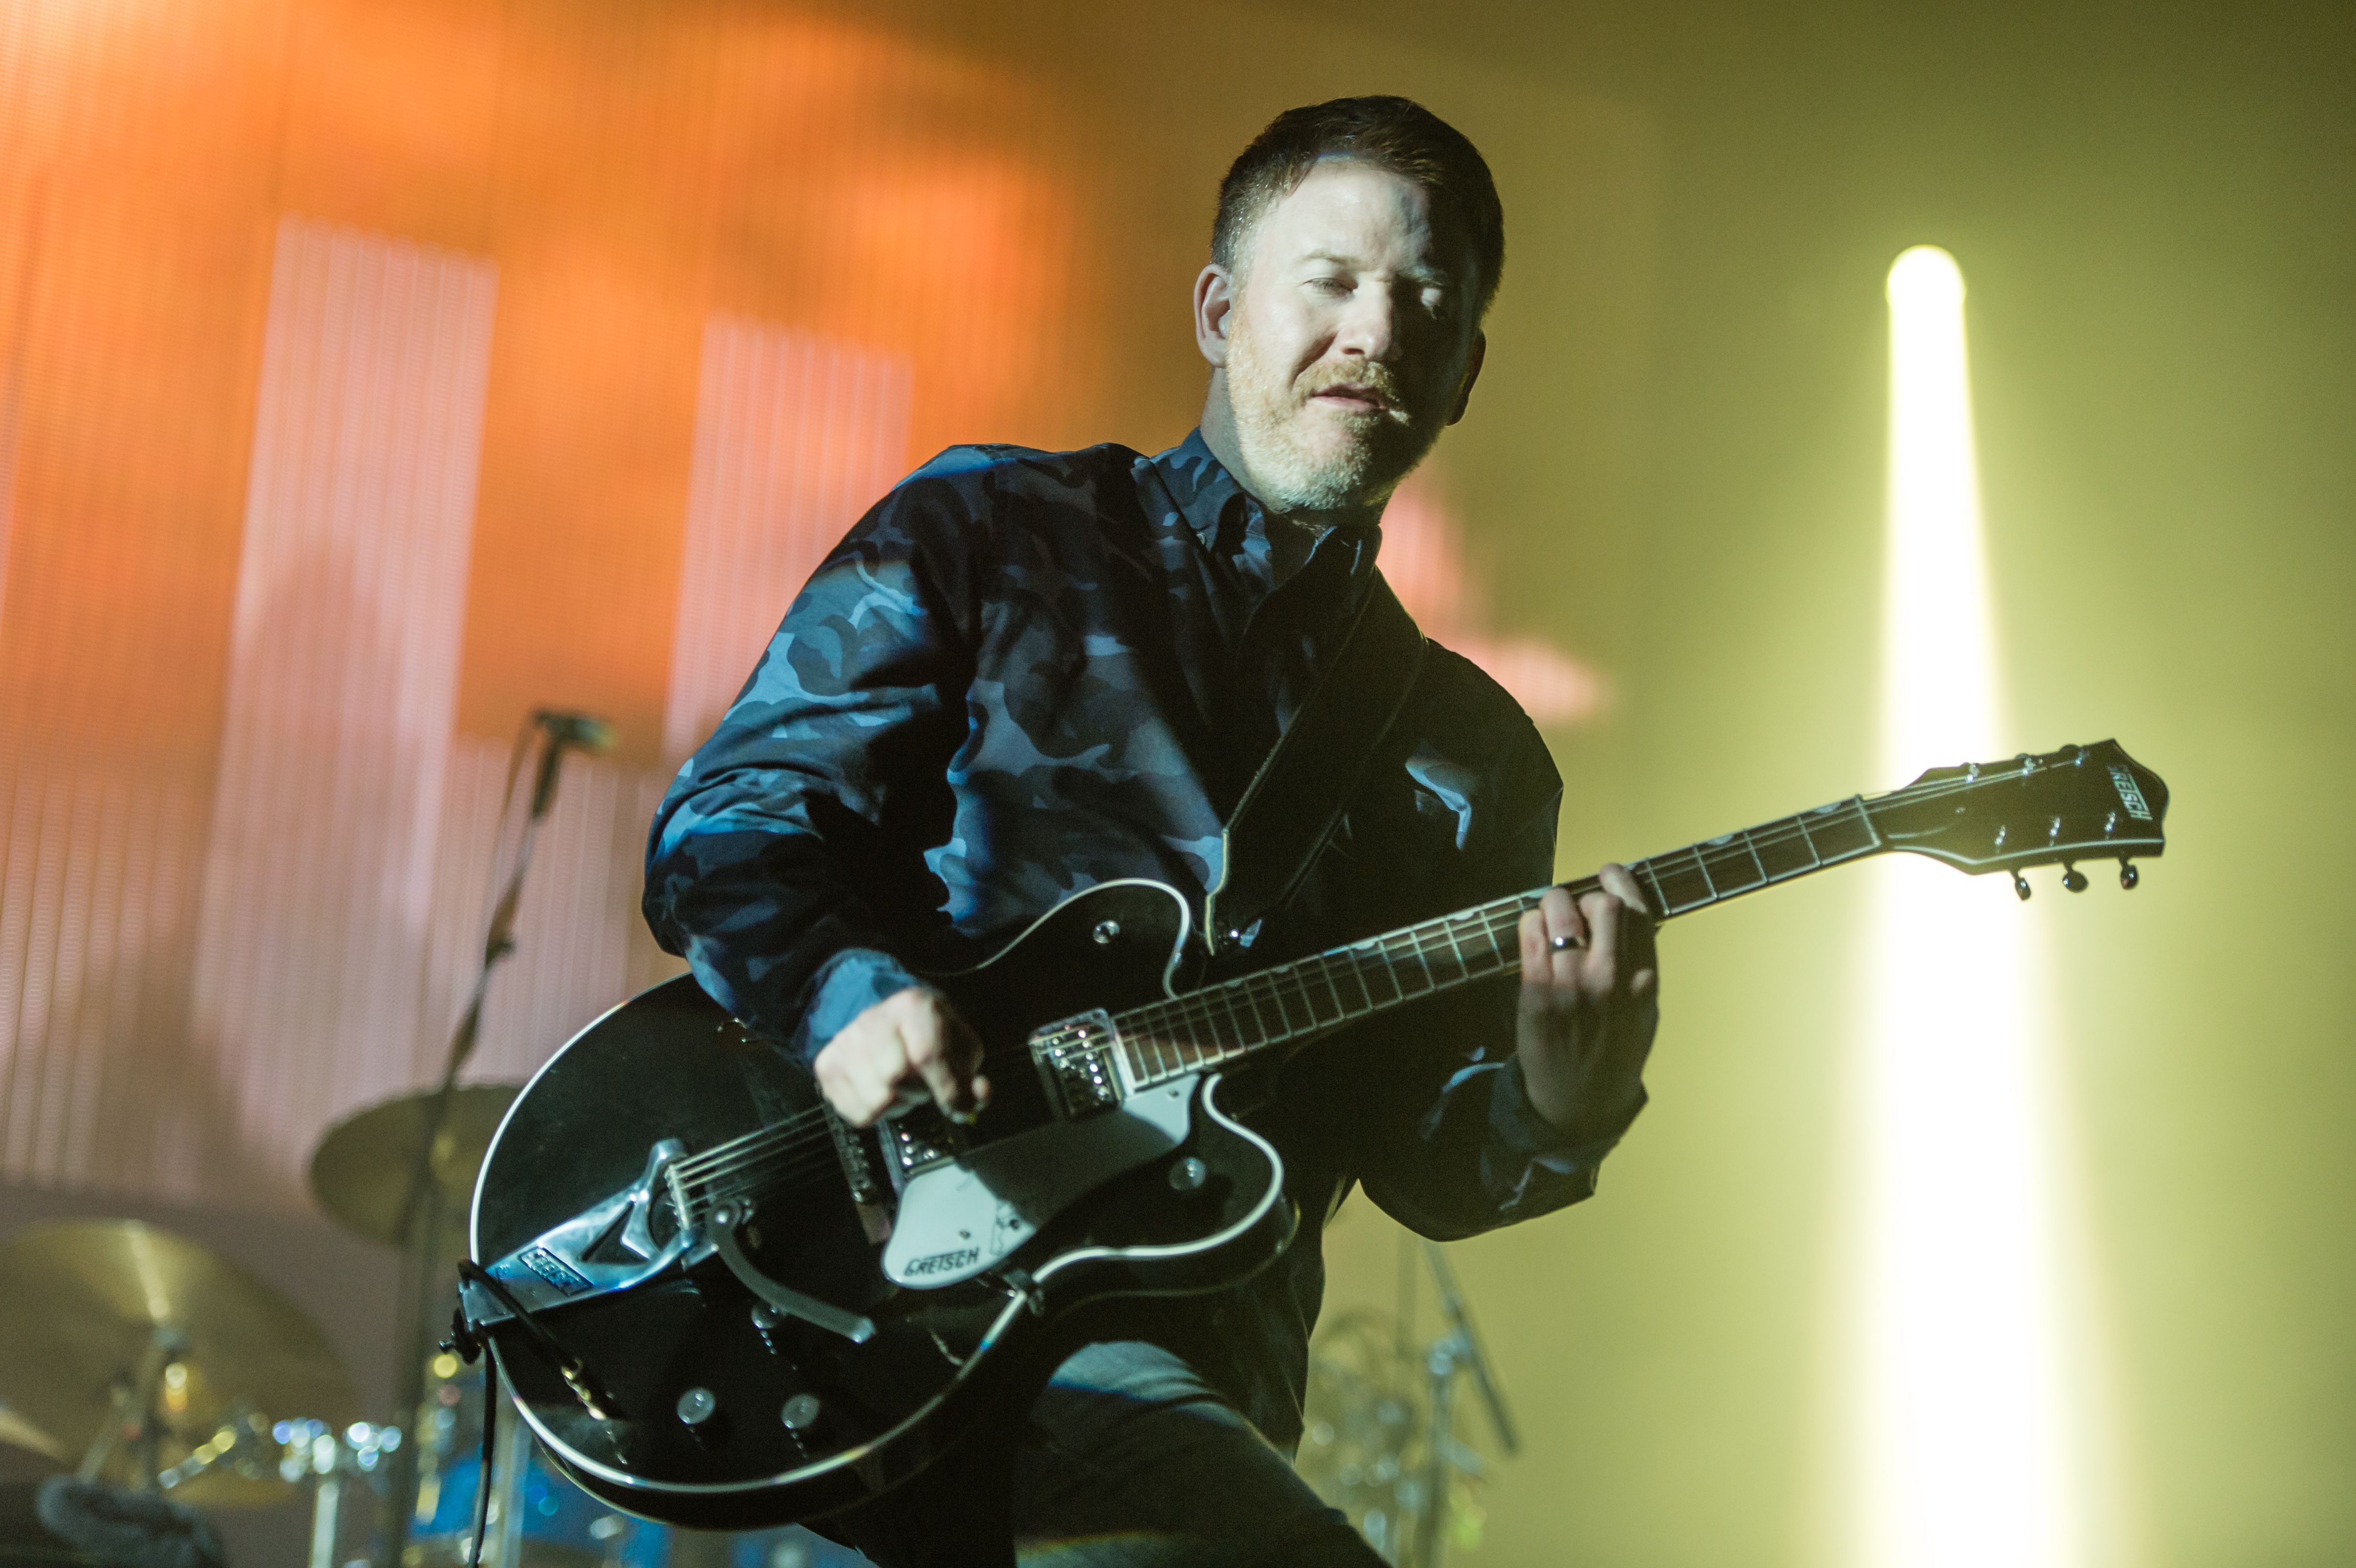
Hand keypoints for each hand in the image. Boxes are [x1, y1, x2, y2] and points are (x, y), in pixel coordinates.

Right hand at [812, 987, 989, 1127]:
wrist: (886, 1020)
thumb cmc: (930, 1034)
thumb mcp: (960, 1046)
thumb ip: (971, 1074)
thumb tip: (977, 1098)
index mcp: (912, 1006)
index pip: (926, 1054)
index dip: (946, 1088)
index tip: (957, 1106)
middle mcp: (873, 1019)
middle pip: (896, 1079)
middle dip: (919, 1092)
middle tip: (924, 1085)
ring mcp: (846, 1042)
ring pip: (876, 1100)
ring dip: (898, 1104)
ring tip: (903, 1087)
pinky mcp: (827, 1065)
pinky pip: (856, 1112)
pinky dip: (877, 1113)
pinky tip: (883, 1092)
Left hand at [1514, 864, 1659, 1146]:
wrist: (1579, 1103)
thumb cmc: (1613, 1053)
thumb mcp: (1645, 1013)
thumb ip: (1641, 966)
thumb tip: (1632, 916)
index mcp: (1644, 982)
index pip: (1639, 913)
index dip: (1622, 883)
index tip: (1612, 873)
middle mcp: (1611, 979)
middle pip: (1603, 904)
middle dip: (1588, 894)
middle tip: (1577, 904)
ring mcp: (1571, 984)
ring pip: (1560, 909)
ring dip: (1554, 902)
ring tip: (1552, 914)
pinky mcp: (1536, 992)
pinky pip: (1529, 931)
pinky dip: (1530, 921)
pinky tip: (1534, 932)